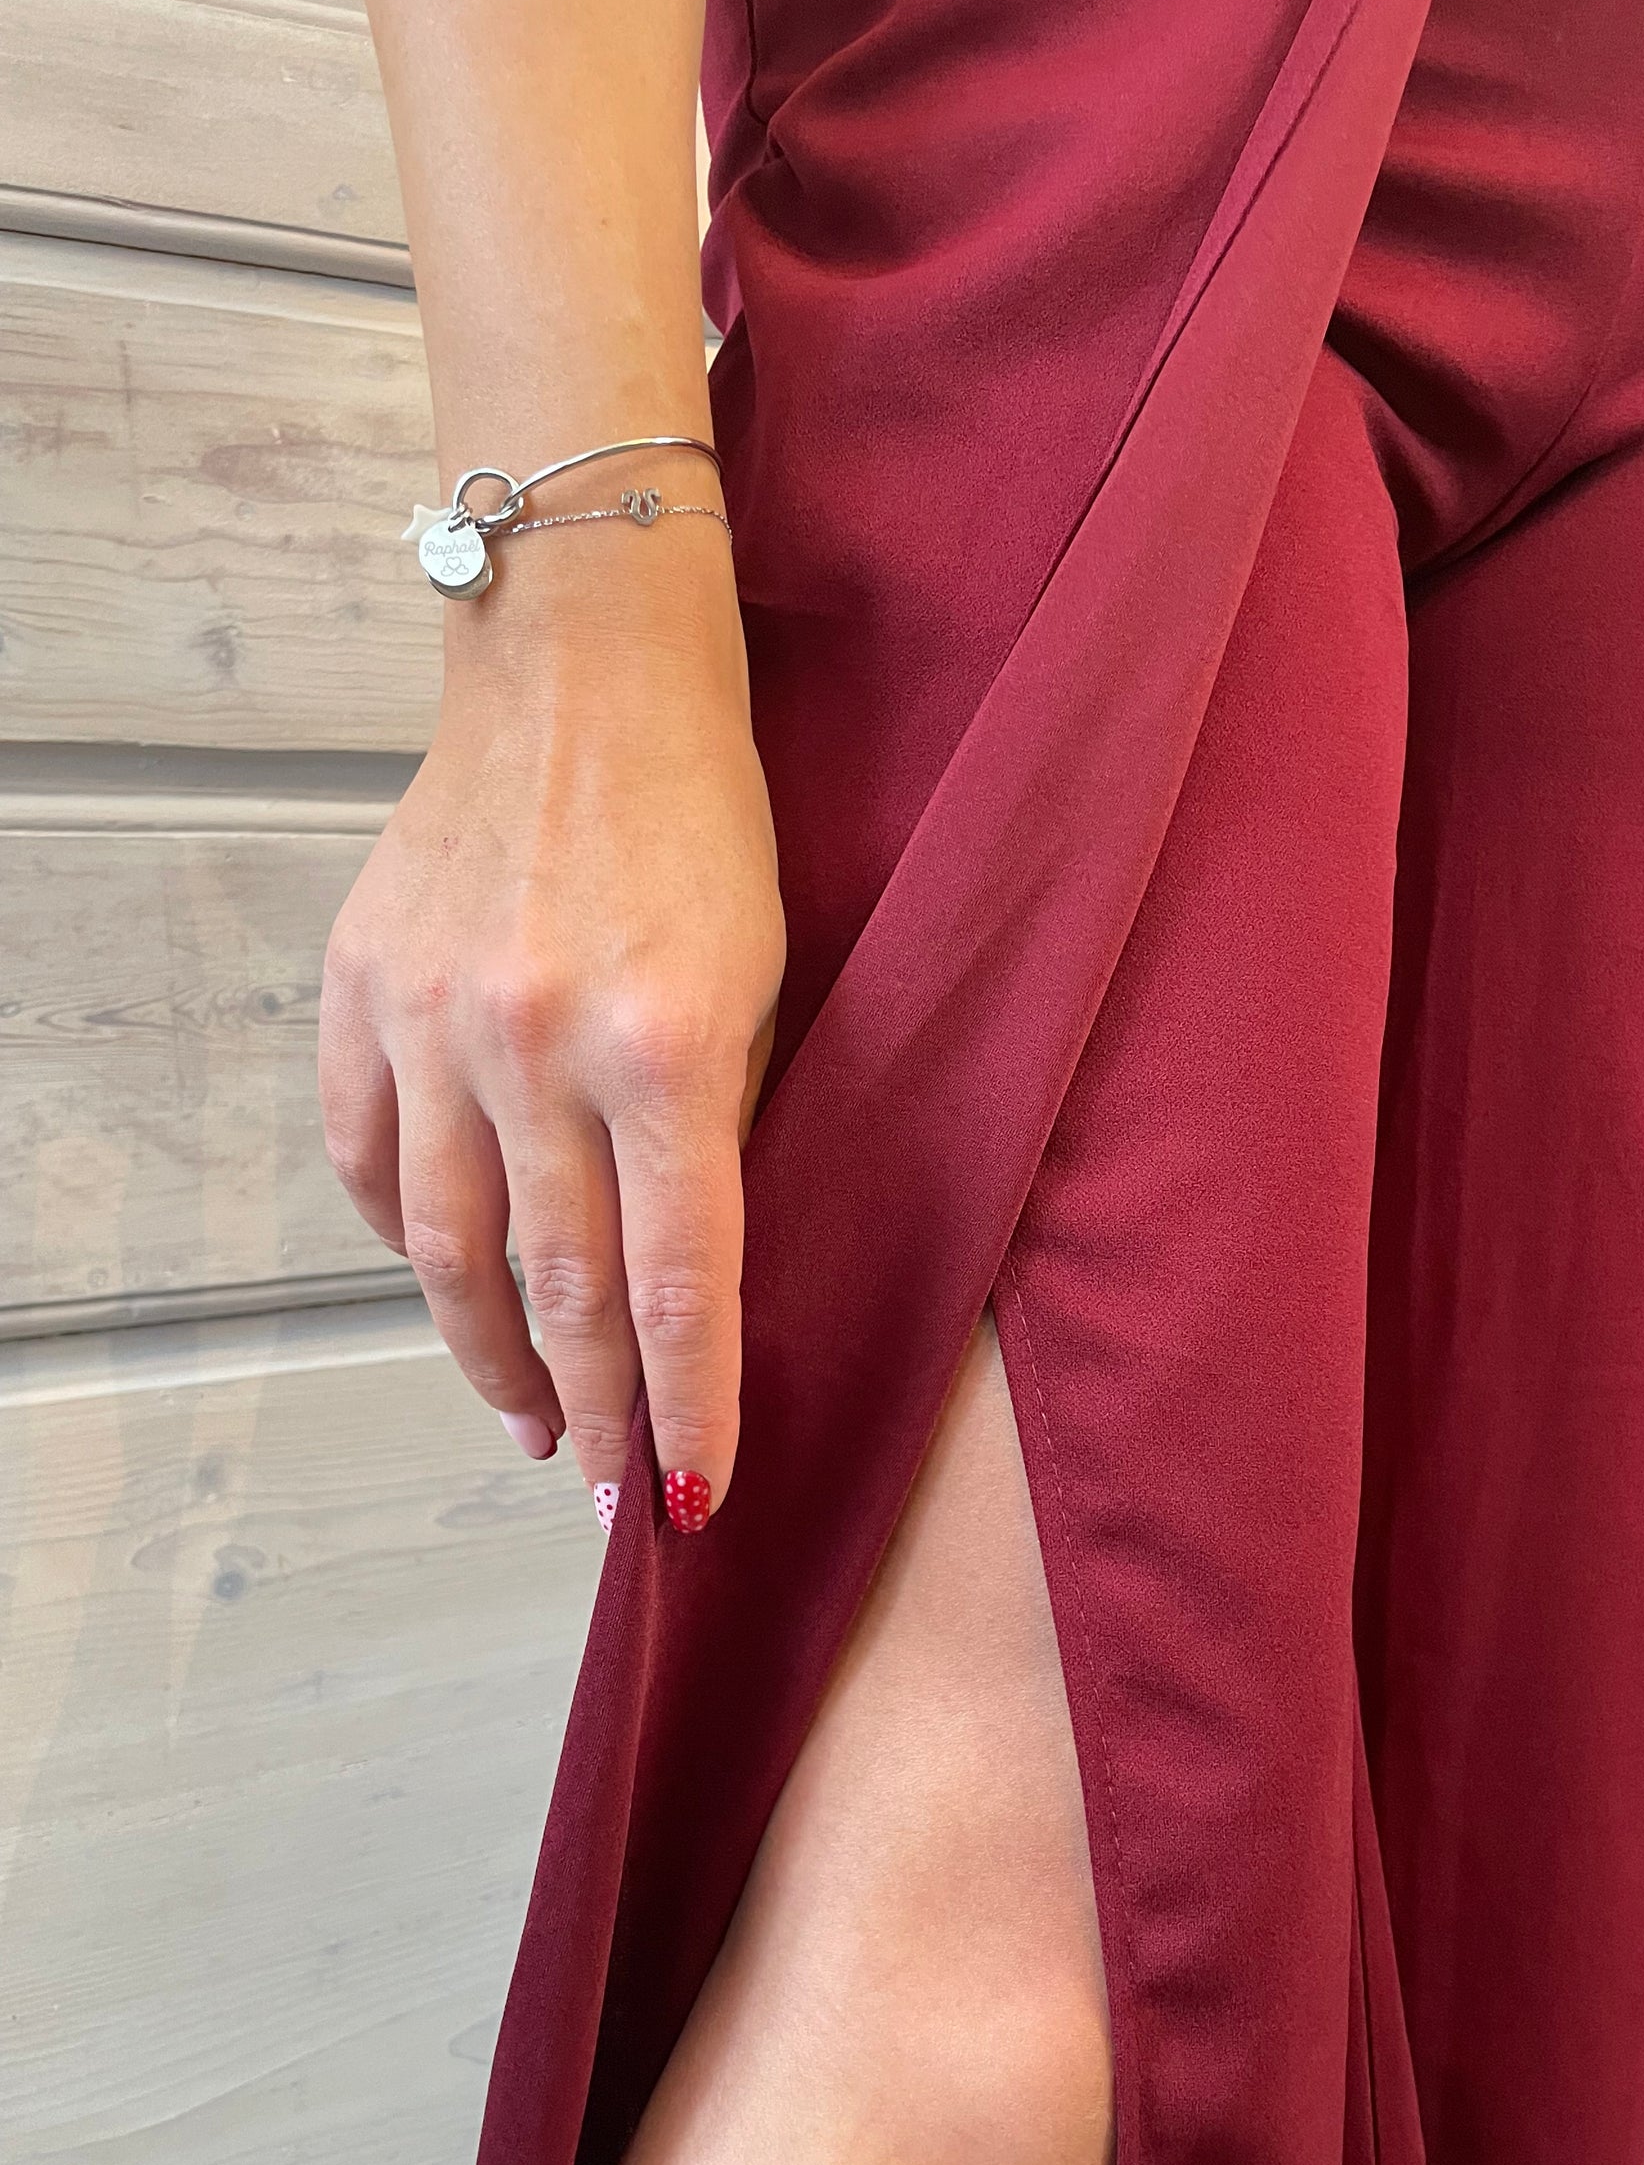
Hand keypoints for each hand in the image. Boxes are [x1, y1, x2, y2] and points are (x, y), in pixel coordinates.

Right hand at [318, 612, 784, 1528]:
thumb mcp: (763, 976)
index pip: (680, 1280)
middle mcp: (537, 1042)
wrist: (580, 670)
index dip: (687, 1405)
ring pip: (448, 1250)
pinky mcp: (360, 988)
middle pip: (560, 1287)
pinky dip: (409, 1242)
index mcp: (666, 1045)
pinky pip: (372, 1161)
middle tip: (607, 1486)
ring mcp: (432, 1018)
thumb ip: (718, 1124)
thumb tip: (686, 1271)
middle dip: (593, 1408)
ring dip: (490, 1356)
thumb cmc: (706, 820)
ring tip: (528, 1421)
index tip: (690, 1494)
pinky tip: (450, 1288)